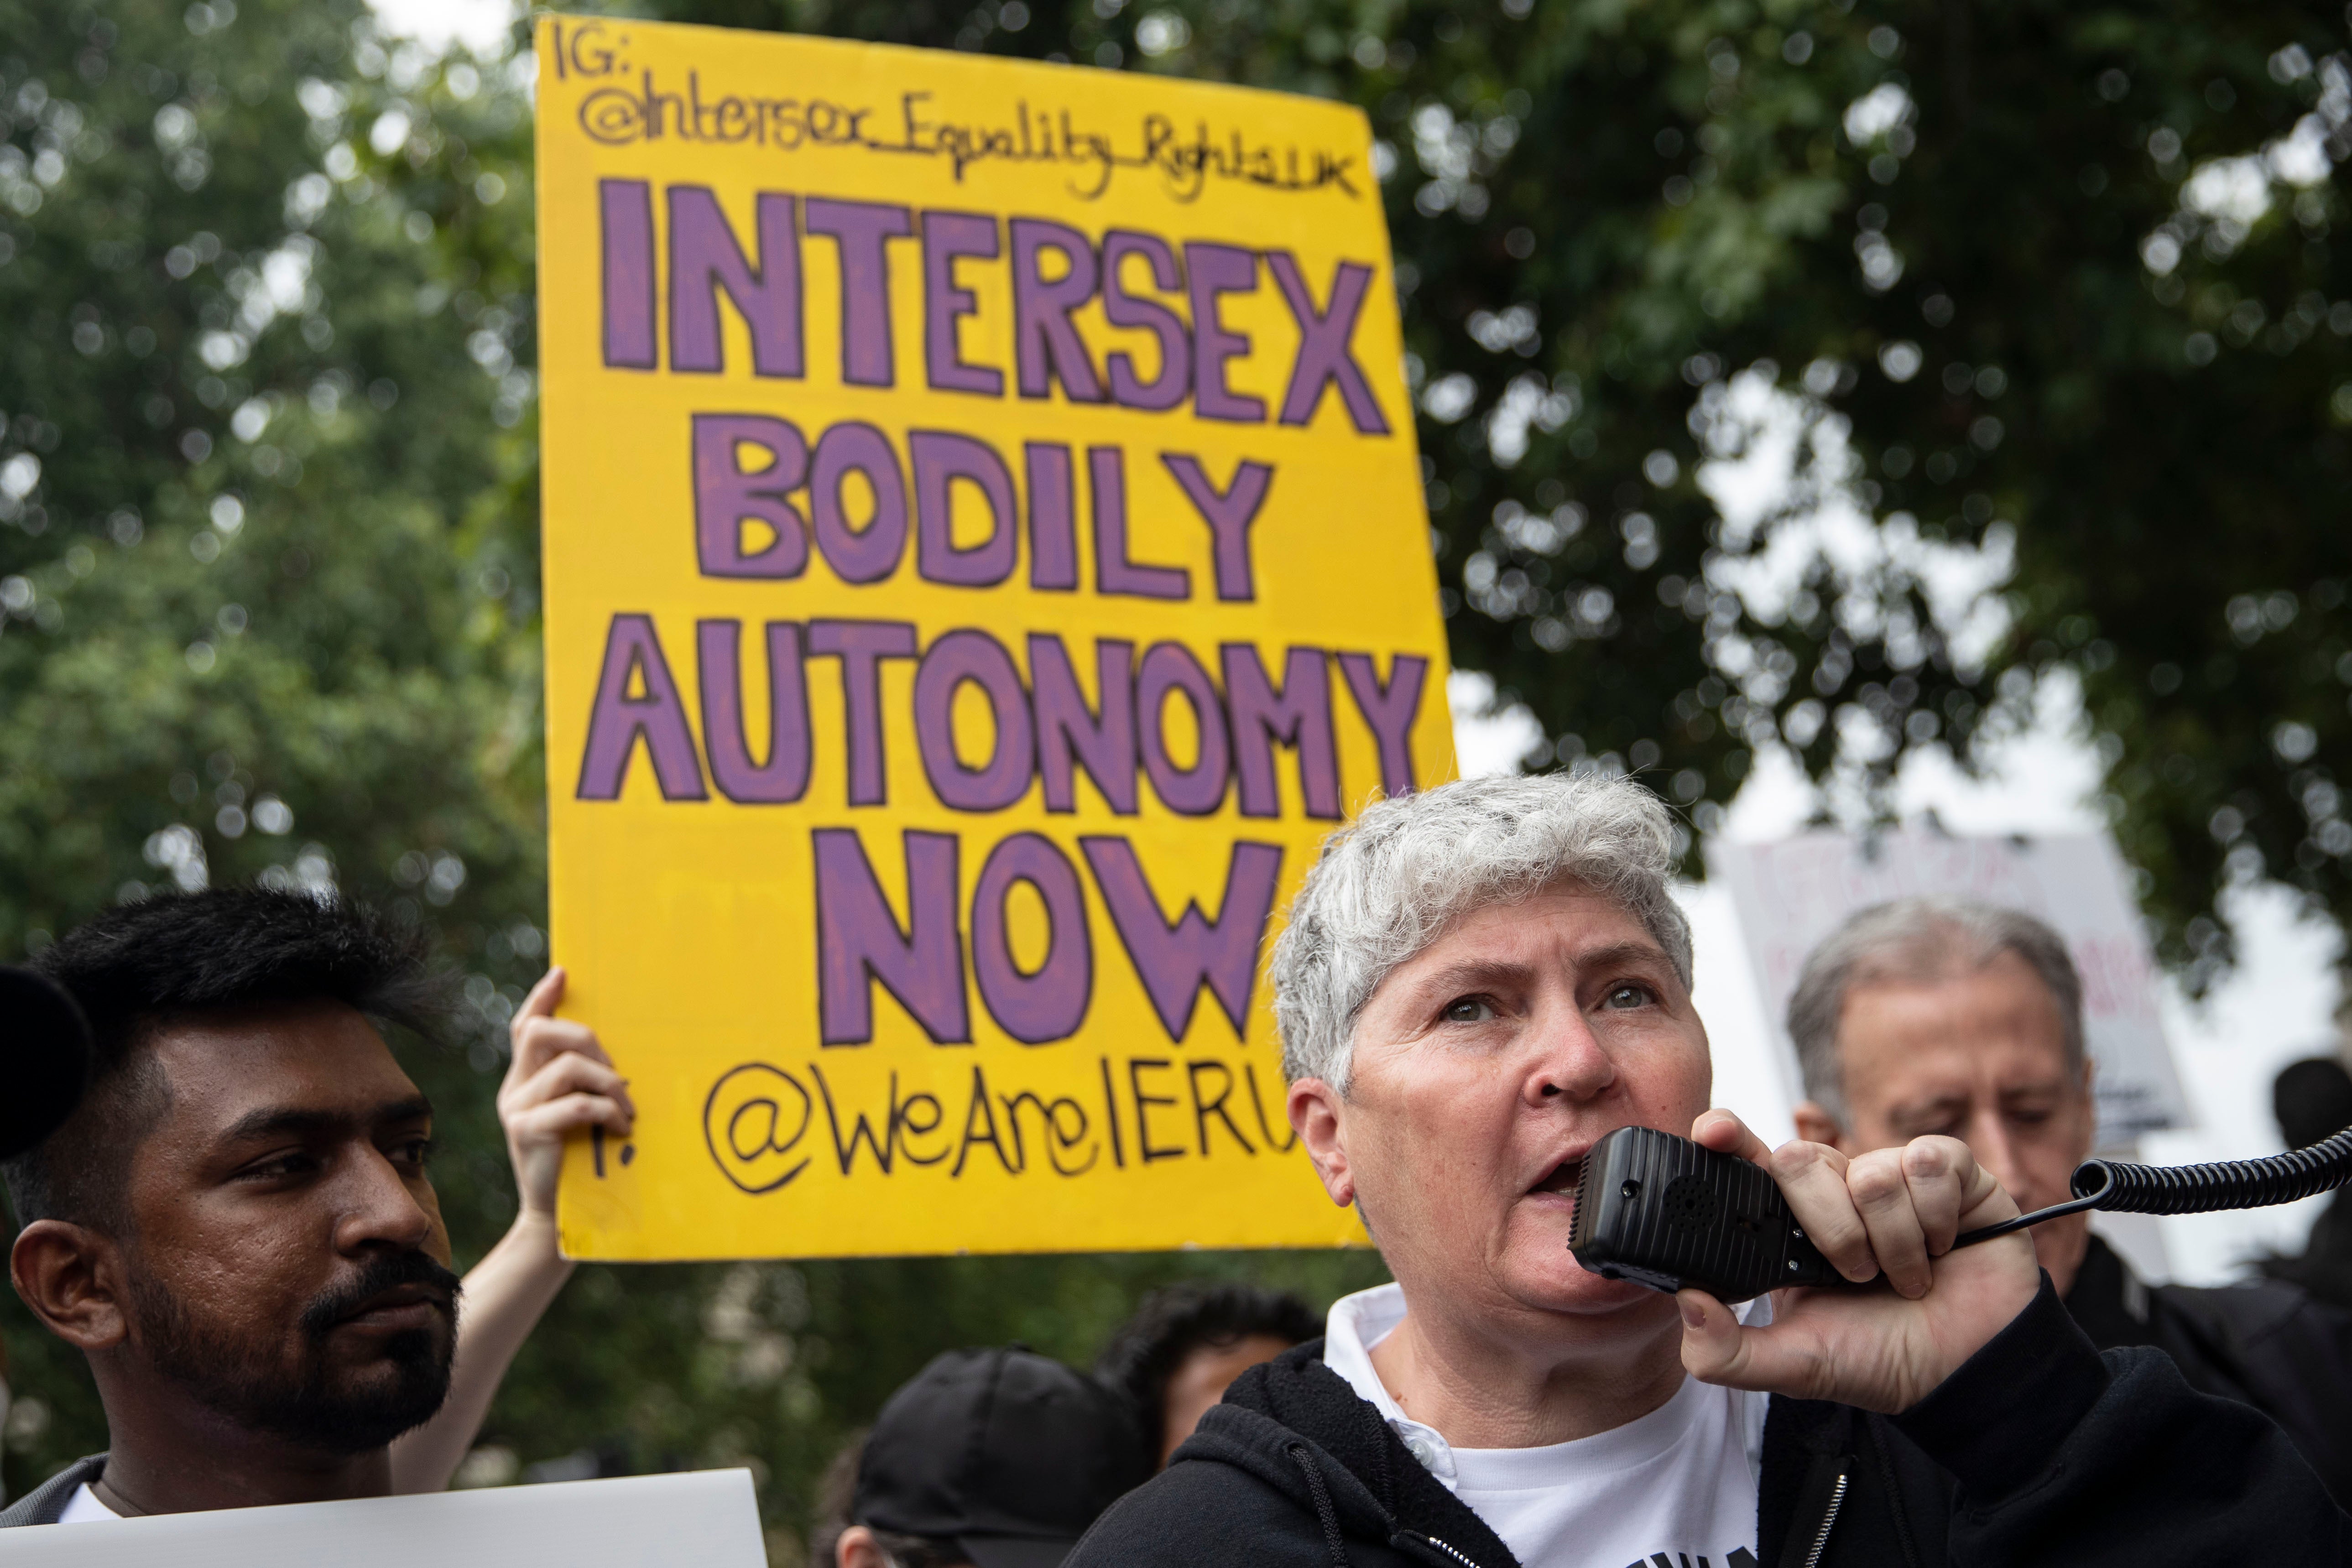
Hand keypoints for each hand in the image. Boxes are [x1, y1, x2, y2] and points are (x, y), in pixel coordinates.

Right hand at [498, 968, 634, 1221]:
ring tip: (628, 1109)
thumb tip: (618, 1055)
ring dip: (609, 1082)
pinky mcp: (527, 1133)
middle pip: (540, 1032)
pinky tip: (622, 1127)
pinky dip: (607, 1111)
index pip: (526, 1026)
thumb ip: (583, 1085)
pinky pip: (575, 1104)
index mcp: (525, 1080)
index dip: (543, 997)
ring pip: (566, 1067)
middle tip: (618, 1070)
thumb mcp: (578, 1116)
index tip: (564, 972)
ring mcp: (516, 1110)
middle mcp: (514, 1089)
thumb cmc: (577, 1164)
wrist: (554, 1219)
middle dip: (586, 1038)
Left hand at [1675, 1109, 2040, 1413]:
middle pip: (1799, 1159)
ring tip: (1907, 1277)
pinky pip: (1927, 1164)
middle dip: (1831, 1229)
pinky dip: (1936, 1219)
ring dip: (1894, 1243)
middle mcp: (1836, 1187)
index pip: (1747, 1158)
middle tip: (1858, 1275)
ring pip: (1870, 1174)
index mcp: (1790, 1222)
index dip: (1727, 1135)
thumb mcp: (1794, 1366)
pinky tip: (1944, 1247)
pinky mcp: (1949, 1169)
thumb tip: (1685, 1301)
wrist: (1968, 1372)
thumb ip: (1726, 1352)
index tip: (1712, 1134)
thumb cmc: (1880, 1359)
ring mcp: (1891, 1173)